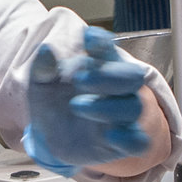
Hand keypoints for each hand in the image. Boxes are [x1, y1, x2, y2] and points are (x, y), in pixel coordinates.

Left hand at [23, 27, 150, 175]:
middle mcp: (118, 89)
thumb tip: (47, 49)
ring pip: (134, 107)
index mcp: (99, 68)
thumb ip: (43, 69)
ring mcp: (123, 117)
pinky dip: (130, 139)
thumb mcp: (42, 86)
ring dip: (108, 106)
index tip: (88, 38)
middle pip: (131, 76)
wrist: (54, 140)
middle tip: (79, 79)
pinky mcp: (124, 143)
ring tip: (76, 106)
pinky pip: (139, 142)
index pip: (108, 50)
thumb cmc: (54, 105)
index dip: (101, 42)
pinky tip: (110, 136)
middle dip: (107, 76)